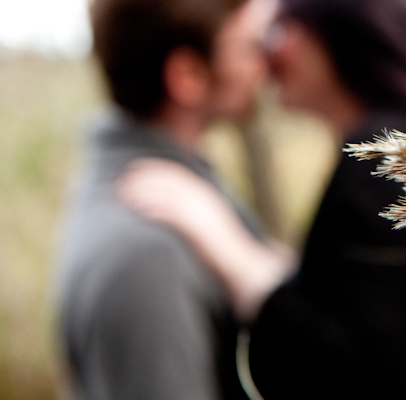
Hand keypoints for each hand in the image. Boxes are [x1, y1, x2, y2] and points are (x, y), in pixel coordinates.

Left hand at [119, 158, 293, 321]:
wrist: (247, 268)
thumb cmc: (228, 256)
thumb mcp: (211, 231)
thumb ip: (195, 222)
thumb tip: (178, 221)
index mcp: (211, 201)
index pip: (183, 178)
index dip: (160, 171)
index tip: (140, 169)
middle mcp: (208, 203)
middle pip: (175, 181)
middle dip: (149, 176)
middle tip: (126, 176)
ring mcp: (203, 215)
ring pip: (171, 194)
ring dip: (147, 190)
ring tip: (125, 192)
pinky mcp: (199, 229)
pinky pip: (174, 213)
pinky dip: (156, 207)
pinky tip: (140, 209)